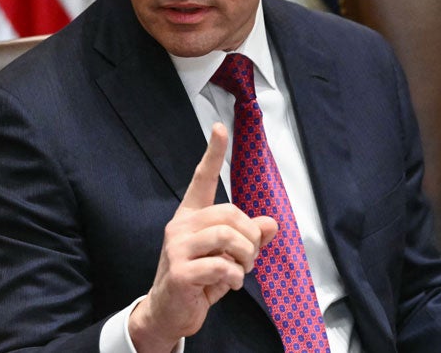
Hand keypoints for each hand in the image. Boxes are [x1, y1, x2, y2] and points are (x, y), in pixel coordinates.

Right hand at [128, 123, 278, 352]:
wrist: (169, 312)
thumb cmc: (200, 279)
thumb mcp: (229, 256)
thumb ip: (249, 237)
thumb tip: (272, 223)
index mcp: (191, 216)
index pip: (201, 179)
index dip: (212, 154)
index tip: (220, 128)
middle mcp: (180, 226)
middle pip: (230, 213)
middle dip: (250, 237)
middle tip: (250, 257)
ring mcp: (176, 248)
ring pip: (227, 236)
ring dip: (245, 257)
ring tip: (241, 270)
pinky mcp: (179, 272)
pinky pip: (221, 266)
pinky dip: (235, 277)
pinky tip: (230, 284)